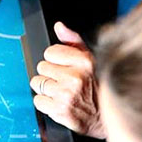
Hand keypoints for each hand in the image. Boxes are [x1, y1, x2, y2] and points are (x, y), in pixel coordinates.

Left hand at [30, 22, 103, 137]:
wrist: (103, 115)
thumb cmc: (97, 85)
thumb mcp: (90, 59)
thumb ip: (73, 42)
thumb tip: (59, 27)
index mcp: (83, 61)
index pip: (50, 52)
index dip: (54, 59)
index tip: (61, 66)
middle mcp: (74, 77)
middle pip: (41, 67)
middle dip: (49, 74)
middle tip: (61, 81)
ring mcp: (65, 94)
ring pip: (37, 83)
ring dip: (45, 88)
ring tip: (60, 91)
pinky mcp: (58, 110)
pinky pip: (37, 100)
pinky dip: (44, 102)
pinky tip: (56, 101)